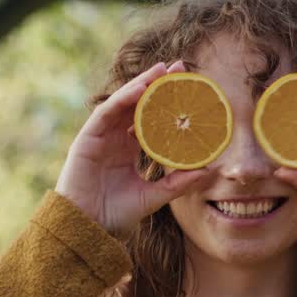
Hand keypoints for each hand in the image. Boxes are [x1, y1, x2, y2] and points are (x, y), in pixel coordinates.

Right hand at [55, 60, 214, 237]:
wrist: (89, 228)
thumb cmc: (116, 214)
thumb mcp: (154, 196)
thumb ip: (178, 183)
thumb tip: (208, 171)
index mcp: (129, 149)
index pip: (151, 118)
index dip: (168, 102)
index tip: (190, 88)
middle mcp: (116, 138)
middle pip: (138, 103)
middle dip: (158, 84)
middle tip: (180, 67)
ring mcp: (101, 136)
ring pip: (123, 102)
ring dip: (142, 83)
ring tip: (163, 69)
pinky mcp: (88, 137)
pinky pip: (107, 111)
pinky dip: (124, 98)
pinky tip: (141, 88)